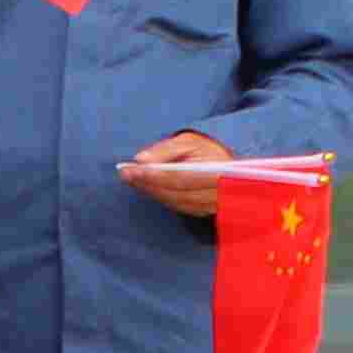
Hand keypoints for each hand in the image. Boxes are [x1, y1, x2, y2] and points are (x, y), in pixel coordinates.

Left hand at [117, 129, 239, 210]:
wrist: (227, 164)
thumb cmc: (206, 150)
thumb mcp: (188, 141)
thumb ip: (165, 150)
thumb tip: (140, 160)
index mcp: (219, 172)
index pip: (180, 178)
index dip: (153, 176)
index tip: (130, 170)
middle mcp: (219, 192)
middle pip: (177, 193)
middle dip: (148, 184)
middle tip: (125, 174)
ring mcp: (214, 205)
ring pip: (177, 202)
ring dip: (152, 192)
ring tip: (132, 179)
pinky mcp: (207, 211)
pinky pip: (180, 207)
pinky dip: (161, 197)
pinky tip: (146, 187)